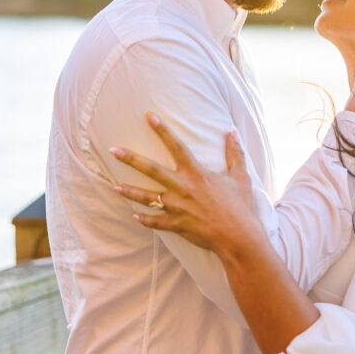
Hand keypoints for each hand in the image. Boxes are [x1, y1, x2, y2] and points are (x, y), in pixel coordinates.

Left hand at [109, 114, 261, 254]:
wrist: (239, 237)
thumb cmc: (241, 206)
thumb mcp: (241, 176)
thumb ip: (235, 152)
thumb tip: (232, 131)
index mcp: (197, 173)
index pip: (176, 146)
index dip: (162, 130)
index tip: (149, 116)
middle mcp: (183, 188)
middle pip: (152, 170)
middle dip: (131, 159)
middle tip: (113, 150)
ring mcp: (178, 208)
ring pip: (148, 198)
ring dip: (130, 192)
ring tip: (115, 186)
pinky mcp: (178, 225)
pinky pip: (157, 222)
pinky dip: (145, 219)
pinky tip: (135, 216)